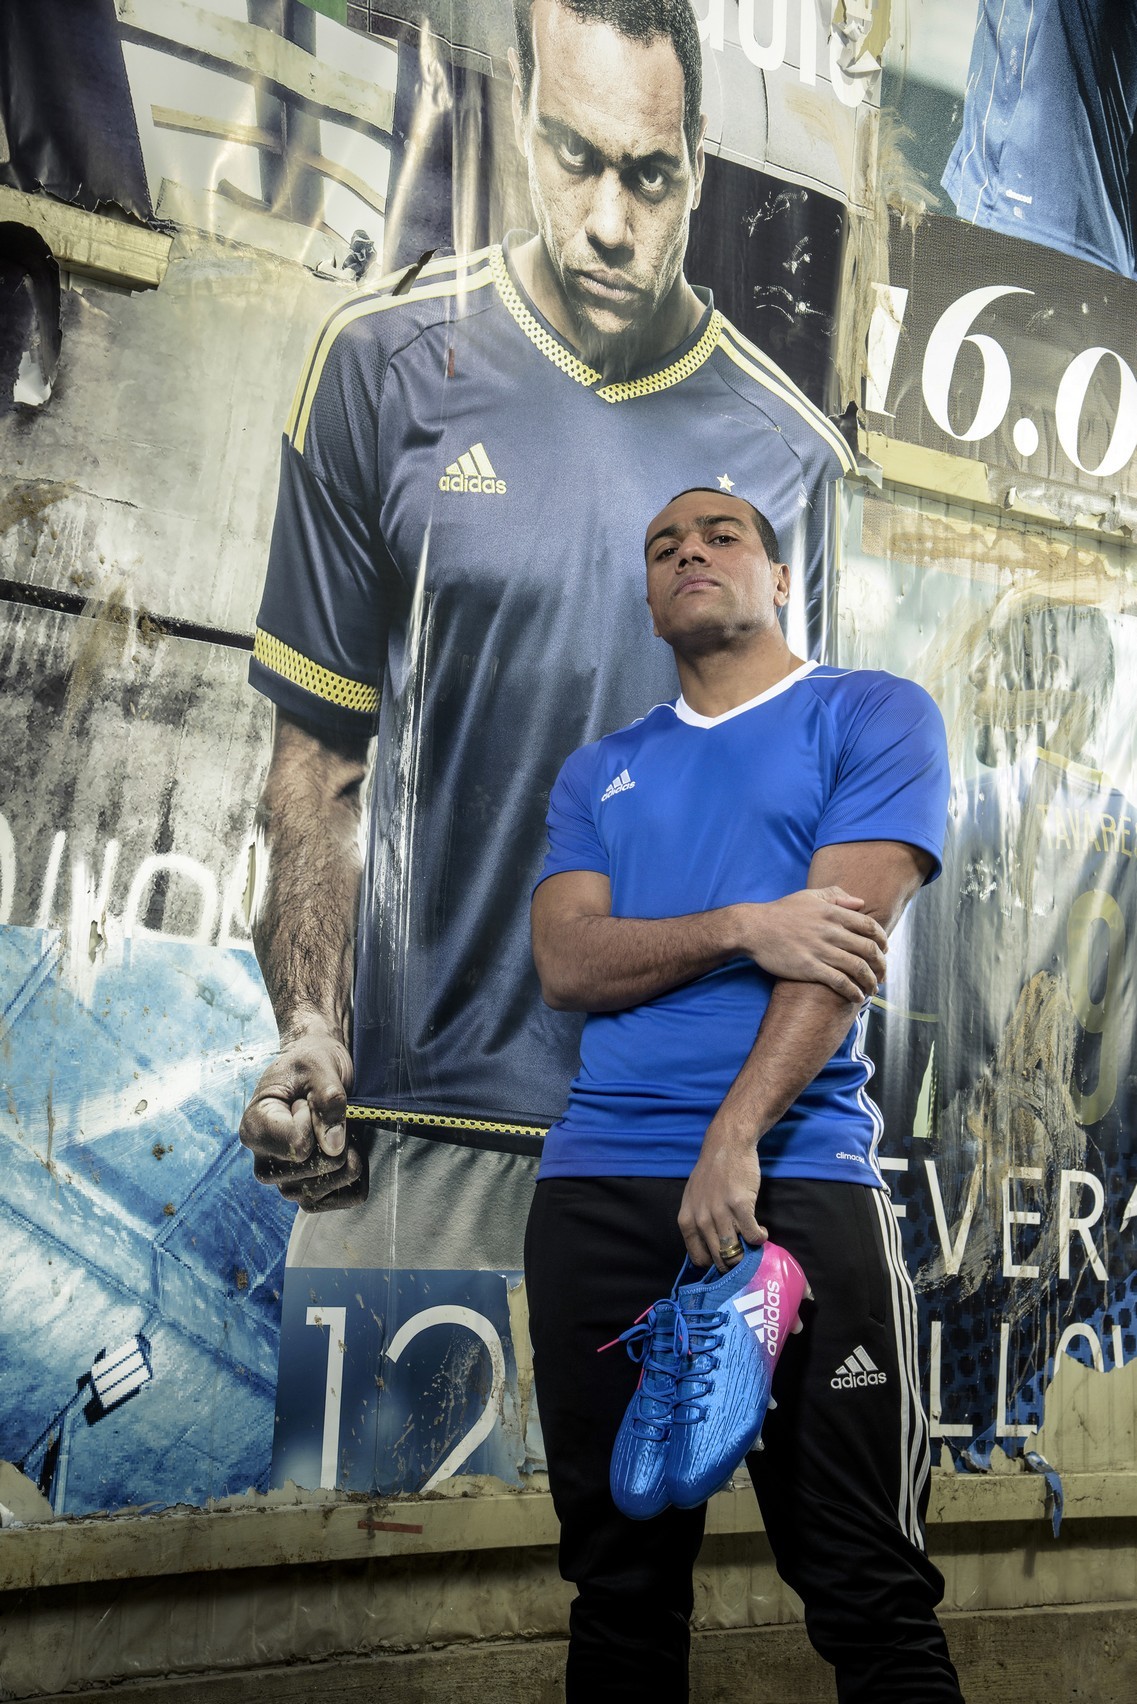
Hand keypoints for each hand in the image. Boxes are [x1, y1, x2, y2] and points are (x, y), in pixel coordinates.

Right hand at [239, 1025, 366, 1211]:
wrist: (315, 1073)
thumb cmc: (310, 1064)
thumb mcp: (319, 1067)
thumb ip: (328, 1100)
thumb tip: (334, 1146)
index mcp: (255, 1130)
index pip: (298, 1146)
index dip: (314, 1120)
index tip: (305, 1100)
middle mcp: (264, 1164)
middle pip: (317, 1167)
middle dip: (335, 1137)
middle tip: (324, 1114)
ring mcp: (286, 1183)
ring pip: (329, 1185)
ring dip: (349, 1156)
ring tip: (336, 1129)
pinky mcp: (310, 1193)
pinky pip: (344, 1198)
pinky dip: (357, 1177)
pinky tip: (352, 1151)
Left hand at [678, 1118, 765, 1271]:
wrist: (727, 1145)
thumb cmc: (711, 1173)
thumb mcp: (693, 1199)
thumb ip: (698, 1223)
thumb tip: (710, 1250)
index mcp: (687, 1220)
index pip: (699, 1258)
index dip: (714, 1265)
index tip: (726, 1262)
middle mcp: (701, 1220)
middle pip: (718, 1259)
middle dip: (733, 1265)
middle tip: (744, 1260)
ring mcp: (720, 1213)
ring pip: (735, 1252)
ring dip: (748, 1255)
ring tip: (753, 1246)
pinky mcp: (740, 1206)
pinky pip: (752, 1235)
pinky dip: (760, 1238)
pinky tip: (761, 1232)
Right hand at [739, 887, 886, 1000]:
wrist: (754, 928)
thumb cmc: (780, 912)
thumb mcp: (809, 895)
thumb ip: (836, 895)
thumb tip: (860, 903)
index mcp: (833, 913)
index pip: (870, 927)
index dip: (883, 941)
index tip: (885, 951)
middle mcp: (831, 932)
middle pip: (869, 950)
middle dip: (882, 965)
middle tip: (883, 975)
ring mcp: (821, 950)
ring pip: (858, 968)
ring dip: (871, 981)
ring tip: (873, 989)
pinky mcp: (809, 967)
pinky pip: (839, 982)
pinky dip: (853, 991)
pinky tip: (857, 997)